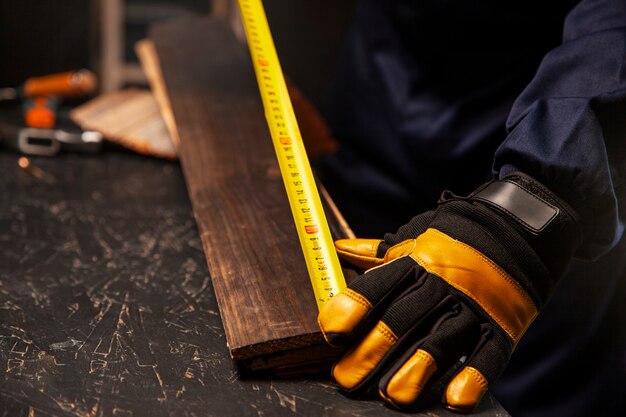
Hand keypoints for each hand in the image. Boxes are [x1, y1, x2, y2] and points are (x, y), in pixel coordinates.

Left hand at [318, 173, 580, 412]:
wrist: (520, 230)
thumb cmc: (456, 238)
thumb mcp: (415, 237)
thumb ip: (376, 252)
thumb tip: (335, 248)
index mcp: (417, 261)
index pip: (379, 284)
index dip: (354, 307)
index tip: (332, 330)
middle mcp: (443, 284)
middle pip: (402, 319)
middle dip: (372, 350)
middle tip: (346, 378)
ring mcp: (474, 306)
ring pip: (441, 341)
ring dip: (416, 370)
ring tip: (392, 395)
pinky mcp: (503, 327)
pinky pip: (489, 355)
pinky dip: (473, 378)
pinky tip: (454, 400)